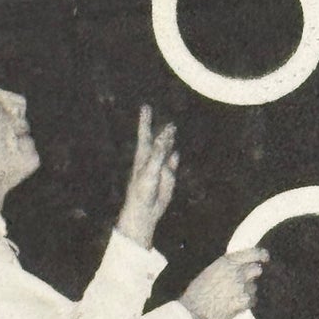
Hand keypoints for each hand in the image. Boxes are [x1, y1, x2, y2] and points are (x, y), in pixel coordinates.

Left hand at [115, 105, 177, 249]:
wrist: (146, 210)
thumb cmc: (142, 191)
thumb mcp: (150, 170)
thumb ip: (158, 153)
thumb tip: (165, 136)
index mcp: (143, 155)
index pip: (145, 133)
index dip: (145, 120)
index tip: (145, 107)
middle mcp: (151, 159)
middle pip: (158, 141)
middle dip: (163, 131)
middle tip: (169, 123)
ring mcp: (160, 167)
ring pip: (167, 151)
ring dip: (170, 141)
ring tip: (173, 130)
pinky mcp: (168, 177)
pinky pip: (172, 165)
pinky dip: (174, 159)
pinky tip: (175, 154)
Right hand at [180, 247, 268, 318]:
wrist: (193, 312)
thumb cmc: (196, 293)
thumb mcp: (209, 272)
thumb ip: (226, 268)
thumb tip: (240, 269)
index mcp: (226, 262)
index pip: (251, 253)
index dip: (261, 254)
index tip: (265, 258)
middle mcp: (236, 272)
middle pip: (256, 270)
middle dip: (252, 276)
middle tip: (243, 283)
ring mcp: (241, 287)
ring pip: (254, 288)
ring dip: (247, 292)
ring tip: (232, 299)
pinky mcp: (243, 302)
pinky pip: (252, 302)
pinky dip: (245, 304)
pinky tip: (233, 307)